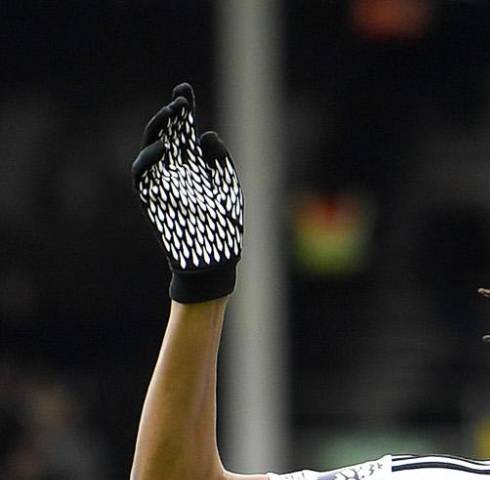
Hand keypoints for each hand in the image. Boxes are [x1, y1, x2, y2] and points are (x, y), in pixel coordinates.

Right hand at [132, 81, 242, 302]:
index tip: (185, 90)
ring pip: (152, 147)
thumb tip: (208, 135)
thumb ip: (220, 162)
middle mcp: (175, 169)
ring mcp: (161, 182)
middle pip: (167, 133)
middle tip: (182, 101)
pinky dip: (149, 159)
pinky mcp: (149, 198)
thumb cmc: (225, 229)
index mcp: (194, 164)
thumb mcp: (229, 190)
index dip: (183, 109)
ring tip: (173, 114)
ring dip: (160, 128)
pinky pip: (142, 174)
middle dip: (172, 114)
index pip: (184, 130)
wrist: (216, 262)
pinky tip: (164, 147)